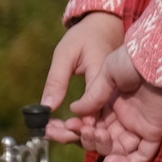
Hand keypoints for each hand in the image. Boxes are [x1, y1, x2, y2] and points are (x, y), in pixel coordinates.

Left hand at [42, 12, 125, 144]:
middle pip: (99, 121)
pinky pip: (98, 114)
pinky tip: (63, 125)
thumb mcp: (65, 54)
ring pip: (98, 122)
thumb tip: (47, 108)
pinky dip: (81, 122)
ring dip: (76, 131)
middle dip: (75, 134)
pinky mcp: (110, 96)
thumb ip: (57, 81)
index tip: (56, 131)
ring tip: (51, 132)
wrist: (104, 27)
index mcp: (104, 77)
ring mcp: (114, 94)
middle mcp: (114, 90)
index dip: (78, 126)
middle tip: (49, 134)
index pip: (94, 108)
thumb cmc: (84, 36)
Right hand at [73, 43, 161, 161]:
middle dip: (82, 137)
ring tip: (94, 132)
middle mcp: (124, 117)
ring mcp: (139, 126)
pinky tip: (109, 160)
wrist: (159, 56)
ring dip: (99, 146)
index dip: (73, 129)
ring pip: (115, 149)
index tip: (56, 127)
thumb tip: (74, 110)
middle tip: (72, 129)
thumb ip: (92, 95)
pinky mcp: (154, 132)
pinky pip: (140, 156)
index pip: (88, 124)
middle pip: (98, 139)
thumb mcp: (107, 73)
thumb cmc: (134, 59)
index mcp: (111, 104)